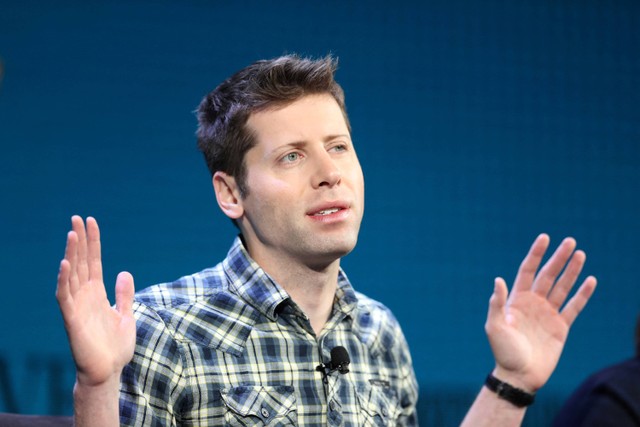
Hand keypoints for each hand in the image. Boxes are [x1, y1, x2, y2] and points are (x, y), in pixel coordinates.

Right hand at [56, 216, 135, 386]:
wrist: (108, 372)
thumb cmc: (115, 347)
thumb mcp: (126, 314)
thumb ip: (124, 294)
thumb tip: (124, 272)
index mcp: (98, 293)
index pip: (94, 261)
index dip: (93, 242)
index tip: (91, 222)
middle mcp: (86, 296)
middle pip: (82, 263)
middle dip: (80, 241)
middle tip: (77, 218)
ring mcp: (78, 306)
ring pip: (72, 275)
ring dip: (72, 254)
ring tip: (72, 234)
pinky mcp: (72, 320)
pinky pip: (65, 297)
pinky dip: (64, 280)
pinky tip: (65, 264)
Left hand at [485, 234, 596, 391]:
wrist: (519, 375)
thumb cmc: (503, 352)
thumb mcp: (494, 327)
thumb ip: (497, 304)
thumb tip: (498, 280)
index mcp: (516, 300)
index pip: (527, 271)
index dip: (536, 254)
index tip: (545, 238)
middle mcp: (533, 303)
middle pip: (548, 275)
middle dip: (558, 258)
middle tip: (570, 241)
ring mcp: (547, 314)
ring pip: (562, 287)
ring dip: (571, 271)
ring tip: (581, 254)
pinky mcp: (561, 327)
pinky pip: (574, 307)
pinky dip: (582, 294)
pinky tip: (590, 280)